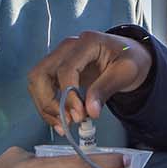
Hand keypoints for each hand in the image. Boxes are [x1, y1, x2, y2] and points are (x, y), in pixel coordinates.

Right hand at [28, 31, 153, 130]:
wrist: (130, 55)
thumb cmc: (130, 59)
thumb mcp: (125, 73)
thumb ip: (105, 90)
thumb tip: (90, 112)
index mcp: (87, 42)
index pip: (66, 69)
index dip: (68, 95)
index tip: (79, 116)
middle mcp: (68, 47)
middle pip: (41, 73)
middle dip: (49, 102)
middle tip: (67, 122)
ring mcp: (60, 57)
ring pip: (37, 81)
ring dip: (45, 106)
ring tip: (63, 125)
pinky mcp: (57, 69)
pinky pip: (42, 87)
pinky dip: (47, 105)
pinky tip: (60, 119)